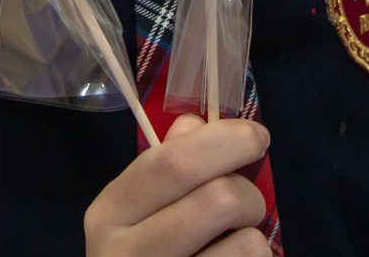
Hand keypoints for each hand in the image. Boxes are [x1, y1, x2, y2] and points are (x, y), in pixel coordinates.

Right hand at [85, 114, 271, 256]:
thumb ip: (167, 165)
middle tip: (248, 204)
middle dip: (249, 193)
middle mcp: (123, 255)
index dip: (227, 141)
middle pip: (218, 199)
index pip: (174, 161)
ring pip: (247, 244)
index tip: (257, 137)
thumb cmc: (147, 253)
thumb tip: (193, 124)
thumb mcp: (143, 210)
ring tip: (235, 246)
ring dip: (256, 239)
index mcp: (111, 212)